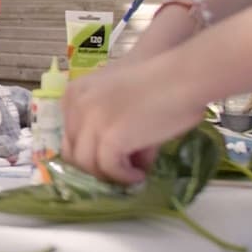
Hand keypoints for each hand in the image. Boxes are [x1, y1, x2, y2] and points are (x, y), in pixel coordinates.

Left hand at [61, 60, 199, 183]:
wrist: (182, 75)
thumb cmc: (160, 83)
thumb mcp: (122, 99)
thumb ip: (110, 125)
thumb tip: (117, 162)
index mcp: (74, 94)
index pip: (69, 135)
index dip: (89, 152)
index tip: (110, 159)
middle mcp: (75, 105)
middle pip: (73, 151)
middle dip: (96, 166)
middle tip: (121, 170)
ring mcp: (90, 120)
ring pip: (86, 164)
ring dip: (110, 174)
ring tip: (134, 173)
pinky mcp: (109, 136)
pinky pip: (108, 168)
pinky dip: (123, 177)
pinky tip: (139, 174)